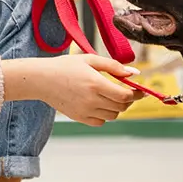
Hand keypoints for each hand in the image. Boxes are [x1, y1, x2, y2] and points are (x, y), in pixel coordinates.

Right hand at [4, 54, 143, 126]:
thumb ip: (113, 66)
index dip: (136, 94)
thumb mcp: (90, 59)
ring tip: (112, 96)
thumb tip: (133, 73)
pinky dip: (105, 115)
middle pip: (121, 107)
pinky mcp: (79, 118)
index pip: (125, 96)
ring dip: (117, 107)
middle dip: (129, 100)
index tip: (140, 90)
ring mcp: (85, 111)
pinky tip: (100, 104)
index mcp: (96, 83)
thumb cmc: (65, 66)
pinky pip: (100, 122)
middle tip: (127, 91)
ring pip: (113, 116)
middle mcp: (92, 100)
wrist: (42, 80)